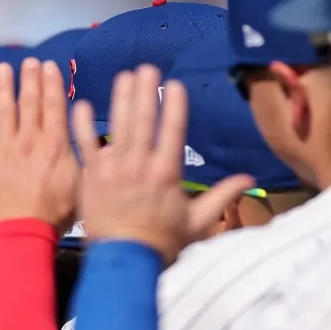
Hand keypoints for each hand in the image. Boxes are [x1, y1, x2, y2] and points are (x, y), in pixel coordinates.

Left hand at [0, 58, 79, 228]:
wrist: (23, 231)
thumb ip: (80, 155)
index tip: (49, 65)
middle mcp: (30, 140)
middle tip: (29, 61)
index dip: (51, 83)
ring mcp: (6, 149)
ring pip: (4, 111)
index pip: (54, 105)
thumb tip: (85, 137)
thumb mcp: (81, 182)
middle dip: (30, 79)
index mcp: (55, 143)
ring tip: (3, 68)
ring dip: (4, 87)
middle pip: (30, 102)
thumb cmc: (56, 213)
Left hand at [72, 65, 255, 262]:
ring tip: (124, 76)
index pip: (173, 132)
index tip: (175, 84)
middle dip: (146, 92)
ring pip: (118, 127)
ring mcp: (114, 170)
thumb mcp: (197, 222)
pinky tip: (81, 104)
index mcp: (167, 173)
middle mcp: (140, 166)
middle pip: (144, 121)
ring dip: (121, 100)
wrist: (124, 262)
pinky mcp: (91, 177)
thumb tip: (249, 180)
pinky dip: (83, 125)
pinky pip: (85, 146)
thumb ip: (221, 197)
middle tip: (147, 68)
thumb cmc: (161, 243)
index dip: (174, 106)